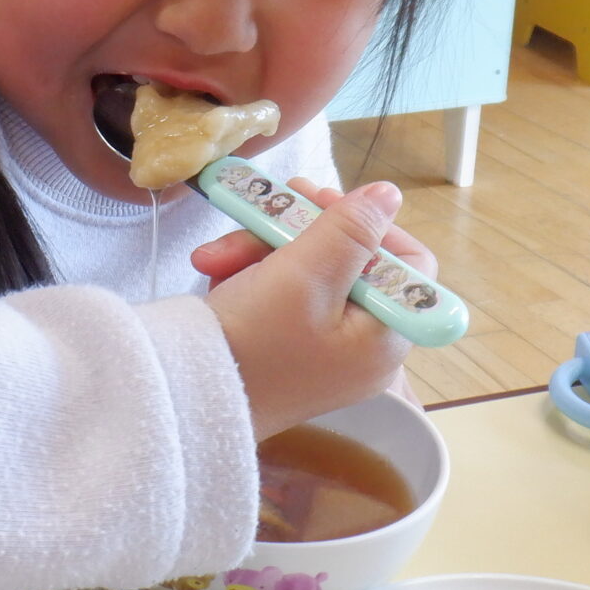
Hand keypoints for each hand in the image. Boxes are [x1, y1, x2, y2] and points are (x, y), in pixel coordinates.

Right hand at [195, 179, 434, 437]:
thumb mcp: (304, 274)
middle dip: (296, 232)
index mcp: (383, 337)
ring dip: (259, 251)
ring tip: (214, 257)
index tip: (322, 205)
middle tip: (264, 206)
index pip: (406, 263)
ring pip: (308, 272)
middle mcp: (362, 347)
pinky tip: (219, 275)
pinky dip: (250, 276)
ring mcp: (324, 350)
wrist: (183, 395)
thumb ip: (351, 229)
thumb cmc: (252, 341)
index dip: (370, 225)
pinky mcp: (288, 351)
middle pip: (349, 262)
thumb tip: (388, 195)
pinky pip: (282, 295)